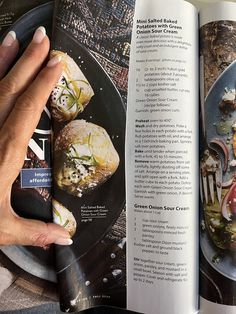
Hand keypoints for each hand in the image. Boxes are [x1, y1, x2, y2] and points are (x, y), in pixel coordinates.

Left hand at [0, 27, 71, 247]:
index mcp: (5, 152)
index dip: (44, 84)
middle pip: (12, 89)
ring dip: (5, 59)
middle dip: (31, 62)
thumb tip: (67, 238)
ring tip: (19, 37)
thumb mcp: (2, 229)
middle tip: (46, 39)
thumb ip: (36, 232)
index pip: (29, 108)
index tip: (58, 64)